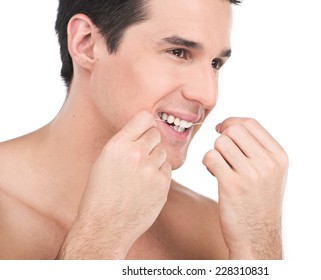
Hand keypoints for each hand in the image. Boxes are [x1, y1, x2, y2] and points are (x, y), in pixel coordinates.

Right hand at [58, 111, 170, 258]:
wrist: (105, 226)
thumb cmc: (100, 193)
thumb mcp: (104, 160)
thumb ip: (124, 143)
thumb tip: (144, 130)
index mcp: (118, 145)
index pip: (145, 117)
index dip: (145, 124)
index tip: (142, 131)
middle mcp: (136, 154)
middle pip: (155, 133)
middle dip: (149, 142)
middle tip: (139, 157)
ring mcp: (151, 170)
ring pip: (162, 152)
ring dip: (155, 159)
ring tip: (139, 175)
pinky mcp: (162, 184)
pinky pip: (167, 169)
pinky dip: (159, 174)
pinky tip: (146, 186)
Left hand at [203, 117, 287, 258]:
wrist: (256, 236)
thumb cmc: (259, 202)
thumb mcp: (272, 173)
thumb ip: (258, 149)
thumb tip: (231, 124)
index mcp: (279, 157)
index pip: (251, 123)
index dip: (232, 122)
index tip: (222, 130)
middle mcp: (268, 163)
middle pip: (234, 130)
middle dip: (222, 138)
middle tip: (221, 153)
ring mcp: (251, 174)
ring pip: (220, 143)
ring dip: (214, 152)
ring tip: (219, 167)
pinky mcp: (231, 185)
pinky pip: (210, 157)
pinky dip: (207, 163)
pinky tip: (213, 173)